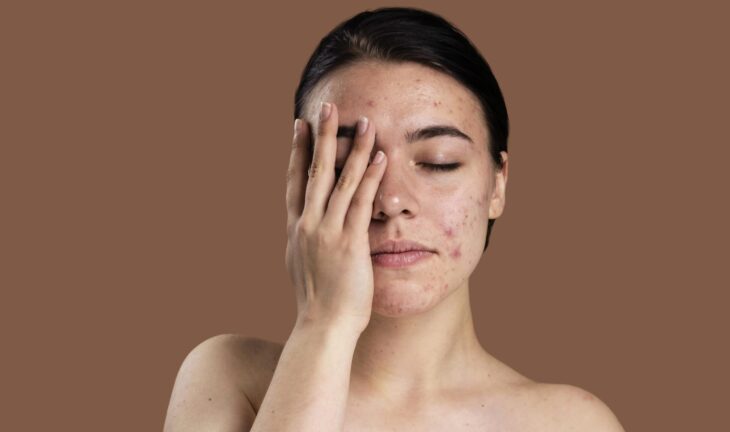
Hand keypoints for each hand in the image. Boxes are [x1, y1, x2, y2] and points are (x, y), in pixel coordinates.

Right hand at [285, 102, 386, 334]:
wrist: (322, 328)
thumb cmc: (317, 304)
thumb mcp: (303, 267)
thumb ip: (307, 244)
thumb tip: (308, 233)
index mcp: (295, 229)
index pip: (295, 181)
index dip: (297, 151)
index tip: (299, 126)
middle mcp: (307, 224)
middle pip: (314, 171)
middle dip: (321, 136)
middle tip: (326, 107)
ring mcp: (326, 231)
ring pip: (340, 180)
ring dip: (352, 148)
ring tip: (364, 121)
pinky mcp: (349, 242)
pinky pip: (361, 201)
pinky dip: (370, 176)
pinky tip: (380, 155)